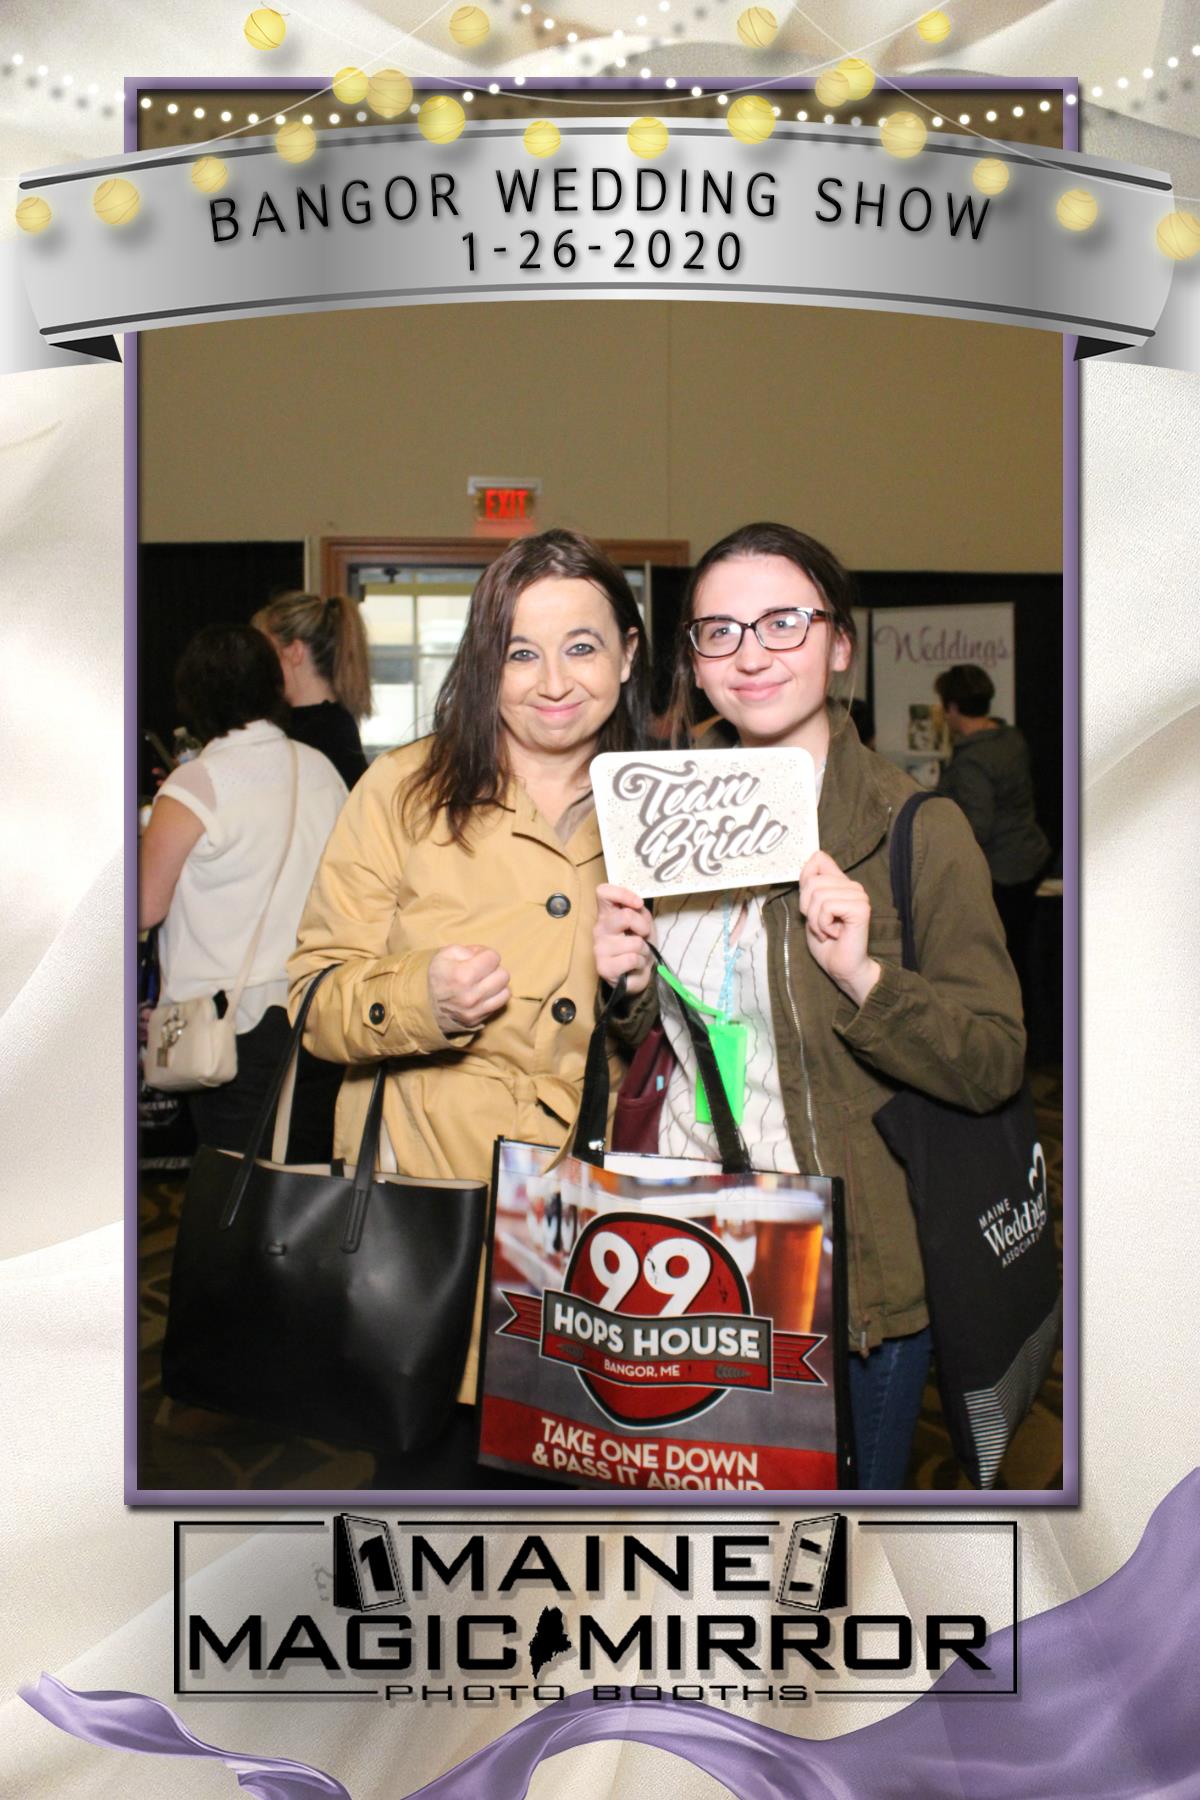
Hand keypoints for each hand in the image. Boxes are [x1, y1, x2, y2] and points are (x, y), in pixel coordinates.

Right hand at [428, 944, 510, 1033]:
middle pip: (503, 975)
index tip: (477, 959)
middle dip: (493, 969)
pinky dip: (494, 997)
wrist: (420, 1003)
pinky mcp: (476, 1020)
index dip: (486, 955)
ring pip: (505, 991)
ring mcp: (475, 1010)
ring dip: (496, 984)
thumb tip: (484, 956)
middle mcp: (471, 995)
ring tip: (483, 983)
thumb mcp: (445, 953)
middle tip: (481, 971)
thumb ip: (469, 950)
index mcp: (463, 975)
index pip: (493, 957)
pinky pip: (499, 1005)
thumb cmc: (434, 975)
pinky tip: (483, 993)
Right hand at [594, 883, 654, 994]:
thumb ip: (638, 910)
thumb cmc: (639, 945)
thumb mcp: (643, 922)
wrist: (638, 973)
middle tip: (644, 936)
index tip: (637, 904)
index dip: (622, 894)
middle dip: (643, 926)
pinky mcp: (603, 967)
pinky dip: (640, 962)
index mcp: (607, 914)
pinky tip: (635, 965)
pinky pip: (632, 959)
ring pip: (634, 942)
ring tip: (639, 954)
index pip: (603, 892)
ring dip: (644, 949)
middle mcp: (600, 929)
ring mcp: (599, 948)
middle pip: (625, 916)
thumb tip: (636, 904)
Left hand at [798, 851, 880, 1007]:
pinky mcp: (861, 908)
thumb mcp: (810, 909)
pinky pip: (828, 907)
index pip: (819, 858)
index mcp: (841, 883)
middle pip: (812, 881)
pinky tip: (835, 933)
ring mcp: (859, 895)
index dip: (806, 878)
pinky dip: (823, 925)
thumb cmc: (827, 943)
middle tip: (821, 925)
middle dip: (808, 908)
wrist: (842, 967)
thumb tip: (811, 858)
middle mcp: (852, 886)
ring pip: (818, 895)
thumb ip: (810, 885)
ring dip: (816, 920)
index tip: (810, 904)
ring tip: (827, 931)